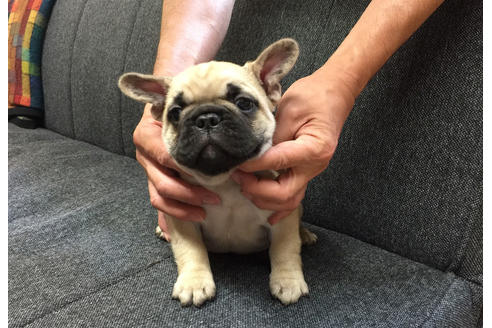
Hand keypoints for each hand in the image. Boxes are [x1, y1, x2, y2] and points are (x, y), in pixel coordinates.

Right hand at [134, 104, 220, 238]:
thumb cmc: (176, 105)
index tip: (209, 179)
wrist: (166, 106)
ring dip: (182, 209)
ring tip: (204, 213)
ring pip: (159, 197)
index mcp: (146, 136)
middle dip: (188, 195)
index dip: (184, 170)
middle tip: (213, 199)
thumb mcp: (173, 100)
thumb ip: (160, 92)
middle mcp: (144, 156)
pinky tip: (185, 224)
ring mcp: (149, 171)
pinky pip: (160, 203)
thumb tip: (142, 87)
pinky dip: (171, 215)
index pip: (163, 157)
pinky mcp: (155, 181)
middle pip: (161, 184)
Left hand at [232, 69, 355, 224]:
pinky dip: (281, 208)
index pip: (276, 163)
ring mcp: (312, 171)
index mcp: (312, 149)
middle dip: (256, 190)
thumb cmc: (314, 95)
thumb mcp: (289, 109)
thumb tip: (251, 154)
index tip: (235, 161)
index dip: (252, 165)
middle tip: (237, 175)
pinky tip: (270, 217)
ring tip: (245, 185)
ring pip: (288, 200)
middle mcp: (315, 166)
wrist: (335, 91)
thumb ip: (272, 134)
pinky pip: (295, 196)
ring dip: (264, 199)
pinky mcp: (306, 170)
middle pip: (283, 193)